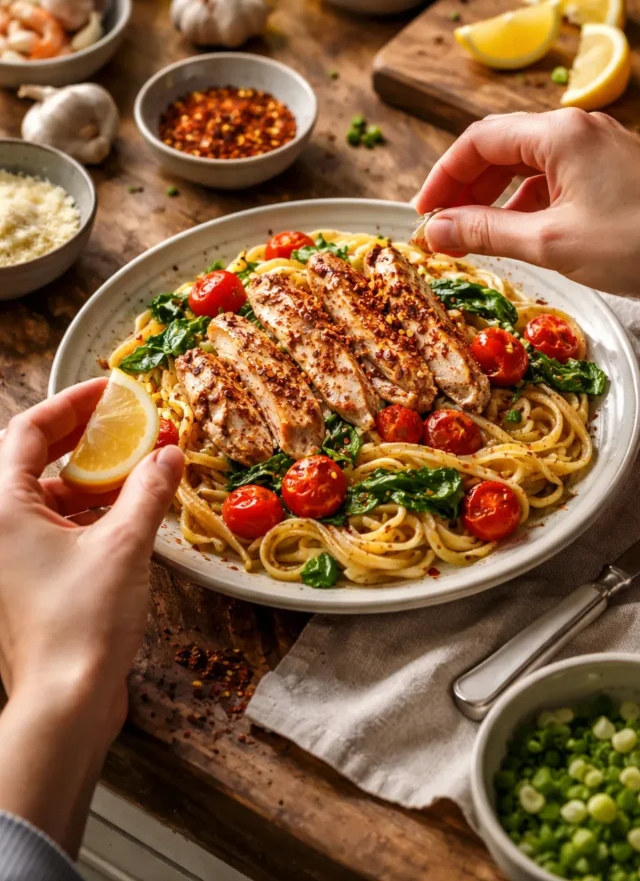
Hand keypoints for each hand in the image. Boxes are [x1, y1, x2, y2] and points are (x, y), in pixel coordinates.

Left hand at [0, 380, 183, 853]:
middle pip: (39, 459)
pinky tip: (133, 508)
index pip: (30, 430)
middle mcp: (2, 527)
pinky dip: (95, 511)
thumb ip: (148, 490)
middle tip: (131, 419)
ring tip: (143, 463)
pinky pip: (63, 527)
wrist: (67, 703)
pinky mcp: (35, 580)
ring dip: (97, 476)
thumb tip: (170, 454)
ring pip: (54, 496)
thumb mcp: (124, 544)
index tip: (111, 389)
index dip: (72, 402)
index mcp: (4, 507)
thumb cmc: (83, 621)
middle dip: (88, 437)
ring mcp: (16, 556)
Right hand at [417, 109, 639, 299]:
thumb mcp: (550, 242)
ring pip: (526, 166)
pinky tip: (518, 235)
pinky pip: (554, 180)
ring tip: (472, 237)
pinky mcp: (611, 172)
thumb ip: (485, 233)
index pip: (478, 141)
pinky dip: (526, 205)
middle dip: (465, 188)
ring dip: (494, 199)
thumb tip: (434, 232)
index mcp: (558, 133)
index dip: (442, 177)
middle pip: (500, 149)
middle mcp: (576, 130)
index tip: (423, 214)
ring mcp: (597, 149)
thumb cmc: (638, 244)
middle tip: (441, 228)